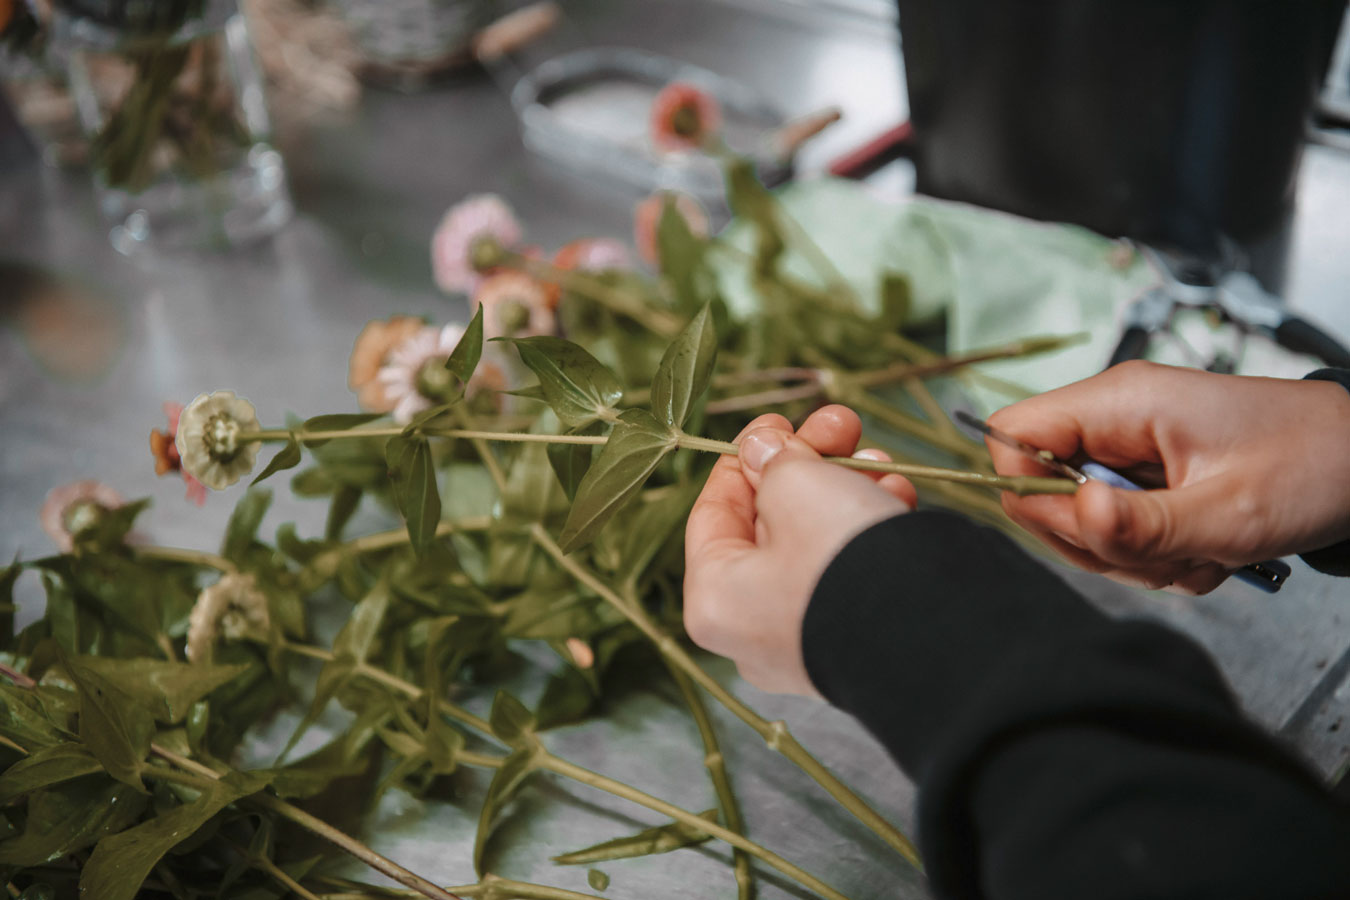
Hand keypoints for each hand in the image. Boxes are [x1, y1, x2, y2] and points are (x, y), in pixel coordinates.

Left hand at [683, 405, 915, 695]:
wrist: (935, 633)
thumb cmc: (842, 559)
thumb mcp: (798, 486)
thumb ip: (773, 459)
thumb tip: (762, 449)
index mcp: (714, 599)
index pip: (713, 513)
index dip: (743, 457)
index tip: (776, 421)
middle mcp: (752, 628)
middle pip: (771, 521)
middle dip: (808, 464)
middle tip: (841, 425)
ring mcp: (805, 640)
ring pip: (816, 541)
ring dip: (845, 487)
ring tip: (878, 458)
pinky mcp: (856, 641)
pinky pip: (850, 572)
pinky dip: (870, 526)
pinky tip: (896, 494)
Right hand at [987, 360, 1349, 592]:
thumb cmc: (1314, 465)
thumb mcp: (1230, 511)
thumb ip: (1145, 525)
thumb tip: (1075, 516)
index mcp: (1120, 402)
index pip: (1013, 435)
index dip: (1030, 492)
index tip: (1091, 529)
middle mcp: (1114, 421)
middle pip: (1041, 491)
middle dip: (1096, 540)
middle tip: (1163, 547)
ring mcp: (1129, 451)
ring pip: (1082, 521)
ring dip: (1133, 554)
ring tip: (1198, 546)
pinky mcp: (1147, 478)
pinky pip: (1118, 531)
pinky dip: (1157, 556)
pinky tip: (1206, 546)